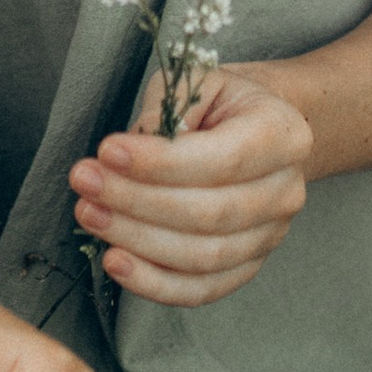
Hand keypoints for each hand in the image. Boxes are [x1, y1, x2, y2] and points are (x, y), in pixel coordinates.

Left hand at [68, 68, 312, 308]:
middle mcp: (285, 192)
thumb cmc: (221, 104)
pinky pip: (199, 289)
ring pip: (202, 257)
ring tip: (90, 214)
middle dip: (137, 201)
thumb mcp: (199, 81)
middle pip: (209, 214)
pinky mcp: (246, 267)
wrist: (256, 129)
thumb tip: (128, 154)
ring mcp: (269, 236)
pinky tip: (115, 261)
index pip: (223, 160)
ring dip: (137, 240)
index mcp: (283, 136)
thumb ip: (168, 111)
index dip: (161, 163)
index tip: (108, 151)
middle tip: (85, 182)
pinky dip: (153, 283)